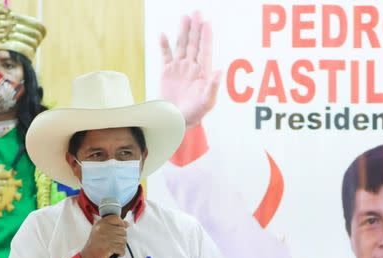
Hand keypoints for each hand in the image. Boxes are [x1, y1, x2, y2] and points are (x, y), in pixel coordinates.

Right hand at [80, 215, 128, 257]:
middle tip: (112, 244)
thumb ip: (114, 226)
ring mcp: (105, 237)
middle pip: (122, 230)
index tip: (117, 232)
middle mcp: (102, 228)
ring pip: (123, 240)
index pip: (116, 218)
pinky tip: (113, 253)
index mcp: (100, 223)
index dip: (120, 225)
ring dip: (120, 247)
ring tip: (112, 249)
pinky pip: (122, 248)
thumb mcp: (102, 233)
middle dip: (121, 239)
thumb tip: (126, 223)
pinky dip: (120, 253)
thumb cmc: (95, 247)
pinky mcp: (108, 246)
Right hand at [160, 11, 220, 127]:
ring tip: (184, 17)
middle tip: (196, 12)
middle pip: (193, 44)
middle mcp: (191, 67)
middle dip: (195, 28)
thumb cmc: (195, 113)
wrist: (177, 120)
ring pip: (181, 46)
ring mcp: (179, 68)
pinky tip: (163, 35)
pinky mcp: (167, 72)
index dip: (206, 37)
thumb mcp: (207, 102)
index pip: (204, 50)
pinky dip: (164, 45)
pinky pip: (166, 56)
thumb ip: (213, 86)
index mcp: (202, 72)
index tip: (206, 23)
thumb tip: (219, 71)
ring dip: (183, 32)